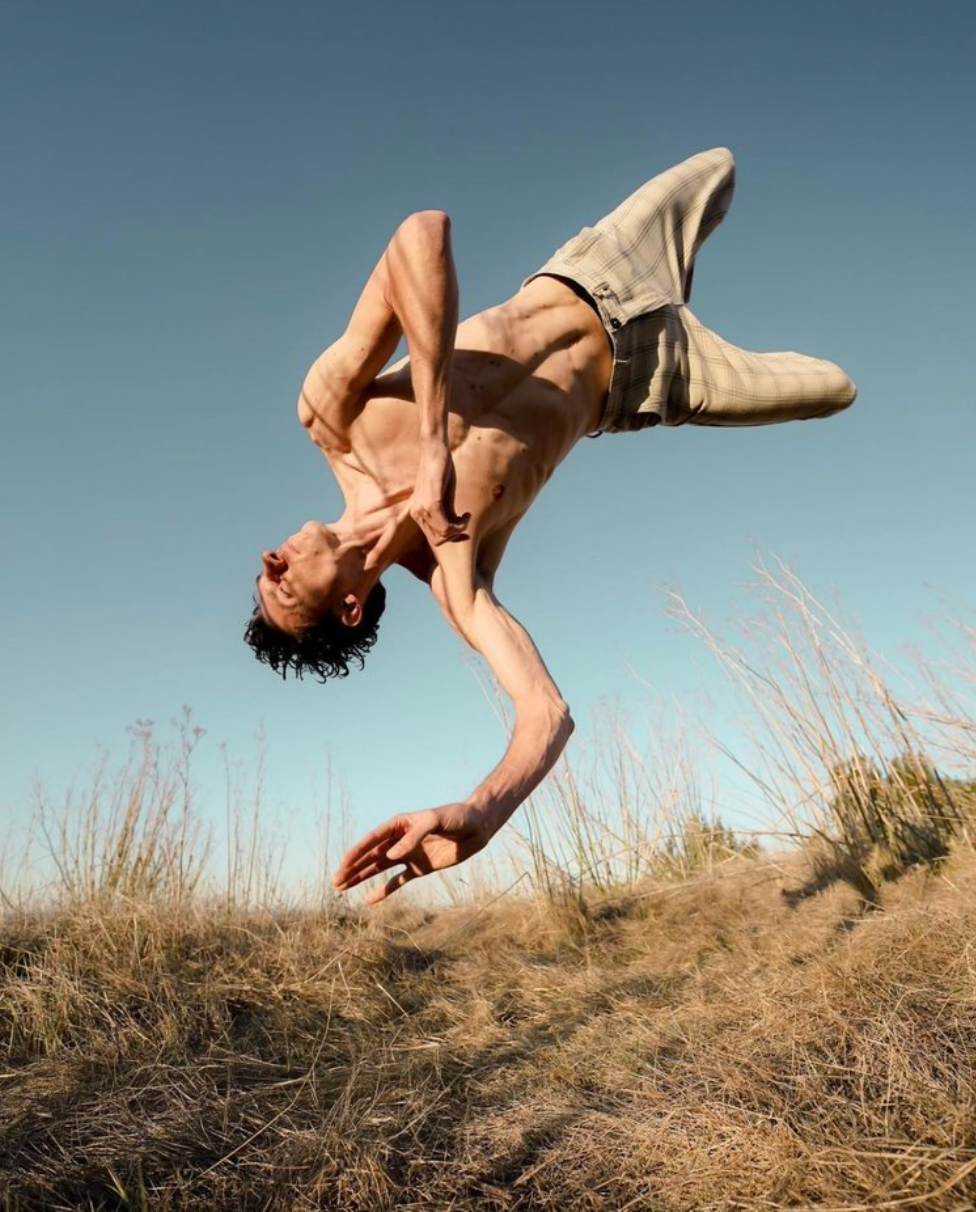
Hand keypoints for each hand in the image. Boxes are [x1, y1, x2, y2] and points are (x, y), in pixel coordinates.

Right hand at [331, 802, 491, 905]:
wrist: (478, 827)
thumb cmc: (457, 817)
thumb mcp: (435, 821)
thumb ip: (413, 837)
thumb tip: (390, 856)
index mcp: (400, 824)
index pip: (373, 839)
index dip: (357, 852)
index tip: (343, 864)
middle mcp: (401, 840)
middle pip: (371, 856)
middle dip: (352, 868)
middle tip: (335, 882)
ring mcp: (409, 854)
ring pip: (379, 869)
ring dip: (361, 878)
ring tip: (341, 889)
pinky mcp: (420, 868)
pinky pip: (397, 881)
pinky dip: (383, 891)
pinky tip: (368, 900)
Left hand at [409, 445, 470, 546]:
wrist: (434, 449)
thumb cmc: (440, 470)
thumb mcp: (443, 496)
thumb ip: (446, 513)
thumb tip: (454, 528)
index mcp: (417, 513)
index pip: (433, 538)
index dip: (451, 538)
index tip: (464, 530)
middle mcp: (417, 513)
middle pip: (438, 540)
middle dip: (455, 535)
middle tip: (465, 521)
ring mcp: (423, 508)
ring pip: (443, 535)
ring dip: (460, 529)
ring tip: (466, 516)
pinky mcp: (432, 502)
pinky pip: (446, 526)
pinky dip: (460, 524)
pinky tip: (467, 514)